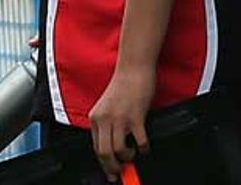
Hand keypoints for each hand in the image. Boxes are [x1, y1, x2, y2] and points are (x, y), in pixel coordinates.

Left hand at [87, 66, 153, 182]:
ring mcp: (119, 118)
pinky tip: (144, 146)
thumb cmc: (124, 85)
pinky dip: (143, 149)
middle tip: (121, 172)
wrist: (133, 68)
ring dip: (127, 158)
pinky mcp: (135, 117)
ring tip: (133, 154)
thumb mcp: (107, 106)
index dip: (103, 162)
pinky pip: (139, 142)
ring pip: (118, 151)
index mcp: (95, 117)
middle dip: (112, 167)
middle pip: (103, 153)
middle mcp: (104, 118)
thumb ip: (107, 124)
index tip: (110, 171)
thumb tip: (114, 146)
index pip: (95, 147)